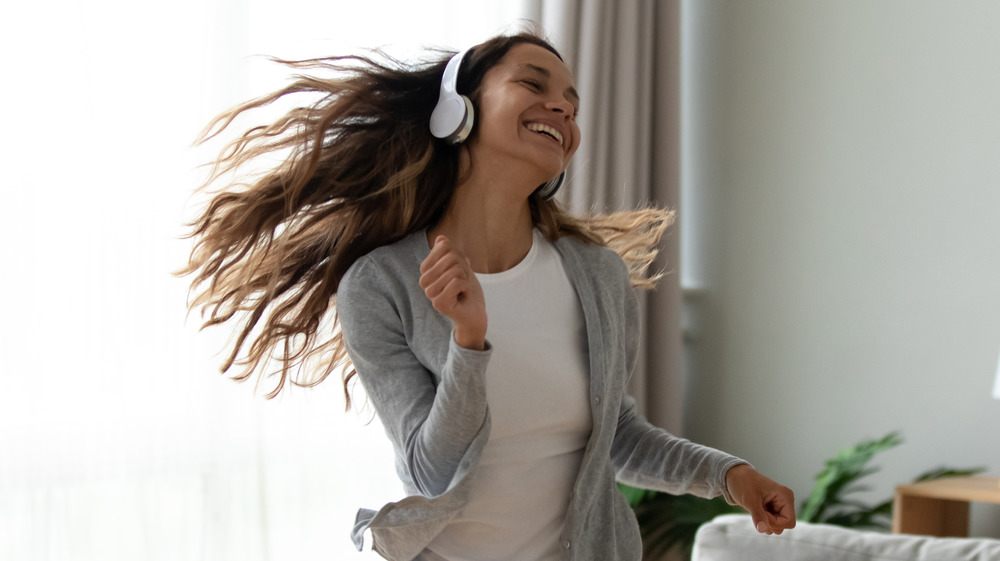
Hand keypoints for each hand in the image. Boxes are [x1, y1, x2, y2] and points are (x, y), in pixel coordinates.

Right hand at [419, 235, 486, 349]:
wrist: (474, 313)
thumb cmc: (466, 289)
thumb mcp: (460, 265)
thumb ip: (450, 252)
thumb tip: (441, 238)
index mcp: (426, 270)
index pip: (443, 247)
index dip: (458, 255)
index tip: (460, 269)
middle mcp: (424, 282)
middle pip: (450, 258)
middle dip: (463, 267)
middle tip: (462, 281)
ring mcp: (430, 294)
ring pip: (454, 271)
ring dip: (465, 279)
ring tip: (462, 289)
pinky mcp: (438, 304)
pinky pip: (457, 283)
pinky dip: (466, 287)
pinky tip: (462, 296)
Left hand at [725, 464, 795, 534]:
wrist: (735, 476)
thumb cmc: (743, 482)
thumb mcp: (750, 500)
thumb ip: (758, 516)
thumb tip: (762, 529)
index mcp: (785, 496)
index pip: (789, 521)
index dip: (774, 523)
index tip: (761, 514)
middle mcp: (785, 501)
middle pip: (783, 525)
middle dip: (769, 523)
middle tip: (756, 510)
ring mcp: (778, 505)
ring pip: (777, 526)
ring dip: (765, 522)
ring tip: (755, 509)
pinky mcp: (771, 509)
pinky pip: (770, 523)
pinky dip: (762, 521)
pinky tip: (755, 510)